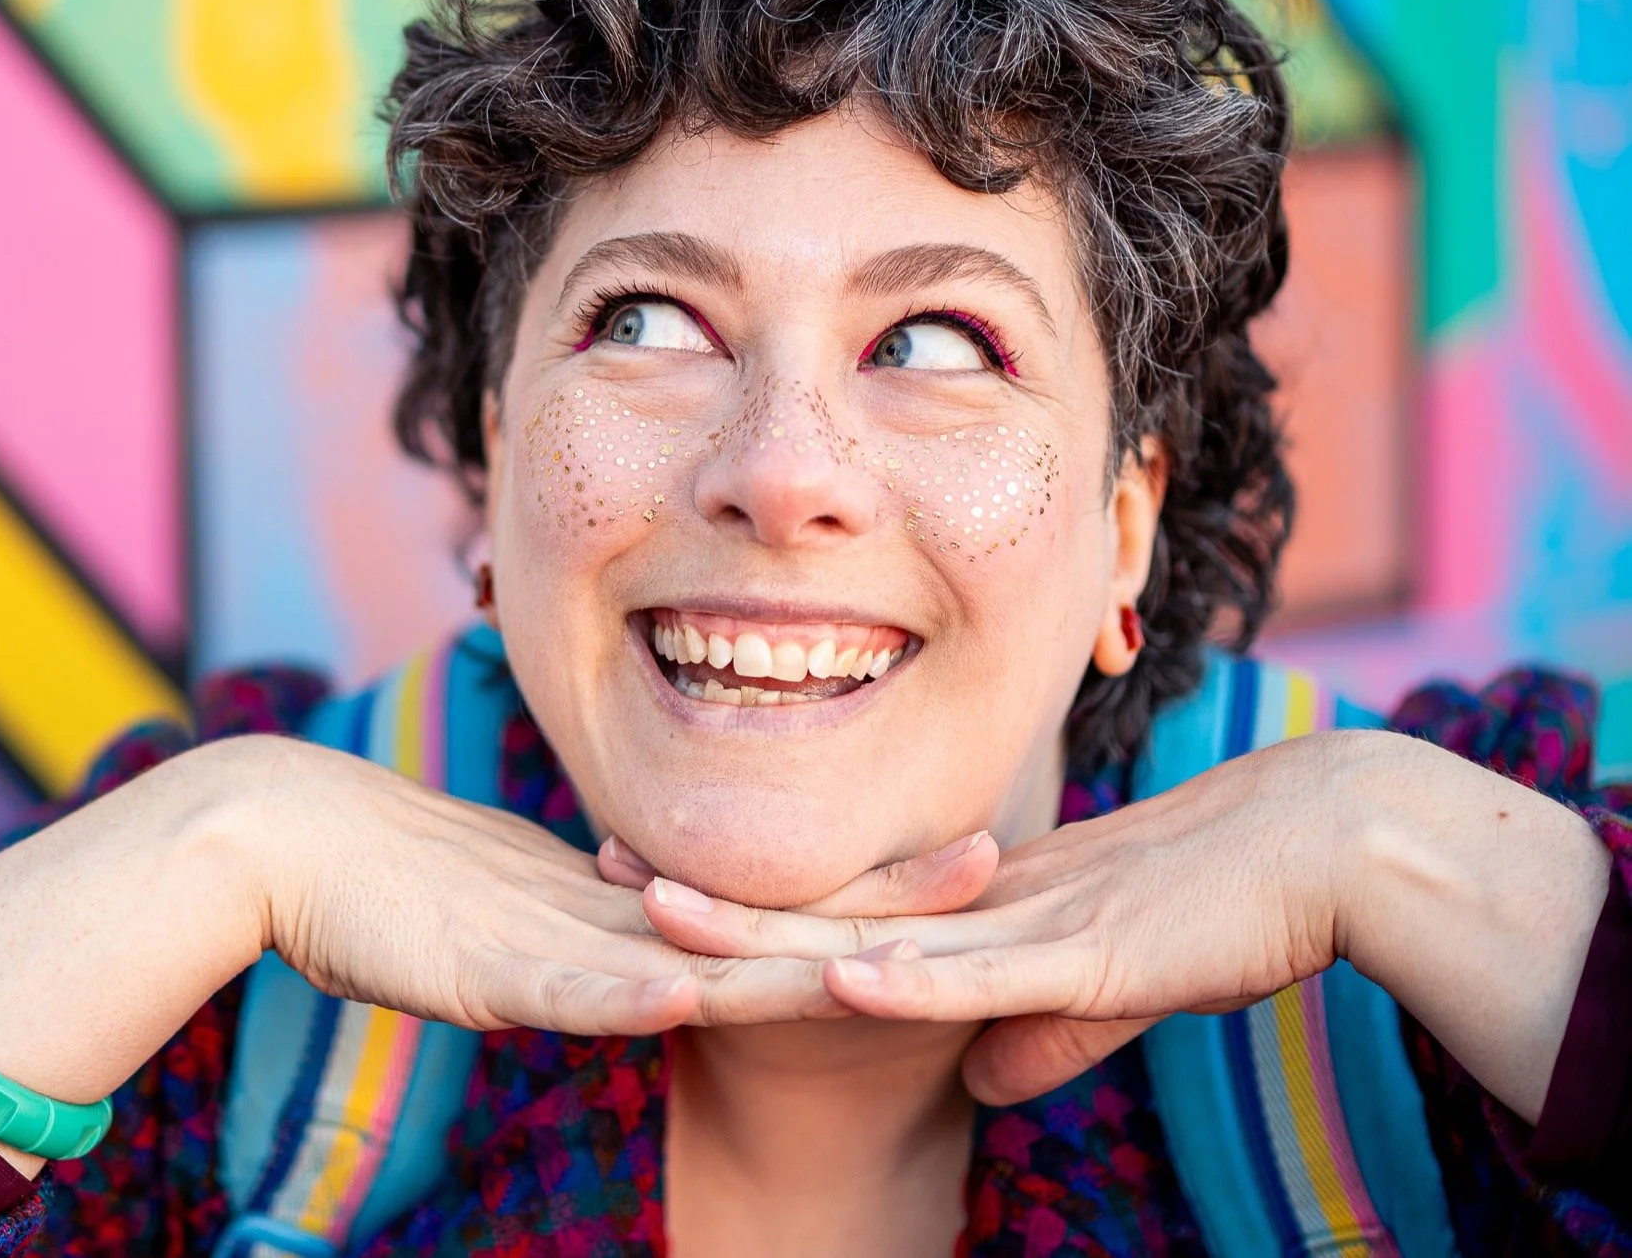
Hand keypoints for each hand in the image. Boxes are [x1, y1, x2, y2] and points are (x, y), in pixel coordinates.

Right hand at [0, 729, 998, 1171]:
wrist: (281, 843)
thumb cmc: (389, 885)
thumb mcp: (515, 926)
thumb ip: (589, 934)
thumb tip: (660, 947)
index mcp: (624, 906)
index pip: (768, 911)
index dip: (864, 895)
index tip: (963, 867)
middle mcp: (609, 914)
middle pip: (764, 921)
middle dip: (878, 906)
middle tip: (996, 863)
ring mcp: (556, 939)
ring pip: (695, 953)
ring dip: (796, 950)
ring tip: (896, 937)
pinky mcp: (493, 968)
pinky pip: (575, 987)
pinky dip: (638, 991)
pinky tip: (696, 994)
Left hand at [631, 730, 1612, 1115]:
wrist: (1329, 846)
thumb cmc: (1229, 906)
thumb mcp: (1115, 986)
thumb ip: (1047, 1030)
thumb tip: (984, 1084)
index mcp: (982, 910)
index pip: (840, 910)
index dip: (748, 909)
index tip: (650, 887)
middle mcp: (982, 908)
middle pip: (823, 911)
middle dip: (717, 905)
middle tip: (602, 872)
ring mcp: (1026, 928)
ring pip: (871, 934)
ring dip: (768, 929)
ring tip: (659, 910)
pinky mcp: (1086, 956)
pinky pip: (981, 974)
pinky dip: (908, 978)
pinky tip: (837, 976)